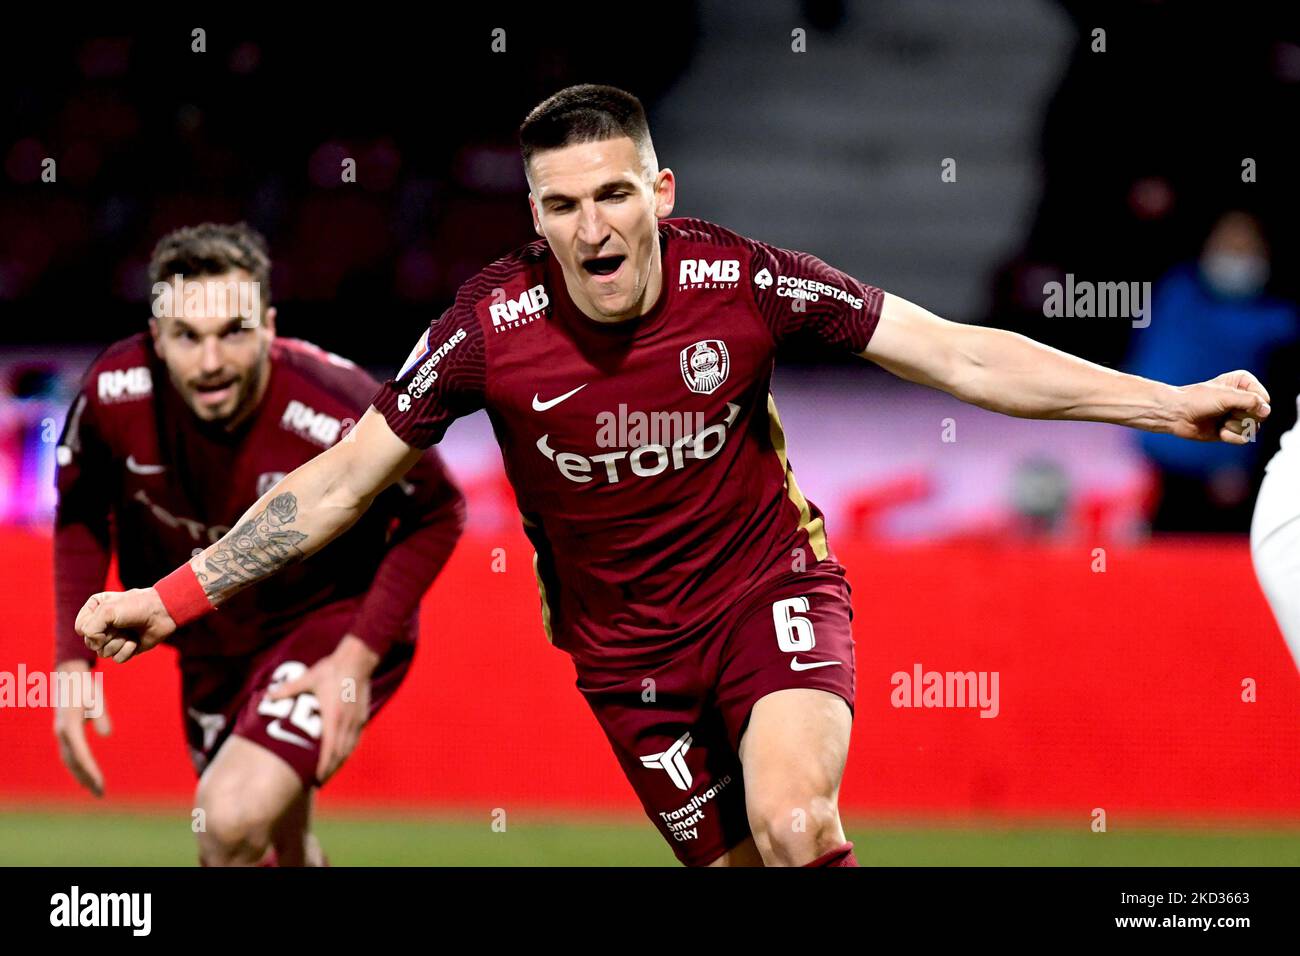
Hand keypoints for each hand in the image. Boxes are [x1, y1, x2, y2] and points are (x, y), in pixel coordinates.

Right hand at [52, 660, 110, 796]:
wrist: (70, 677)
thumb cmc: (86, 687)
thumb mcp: (96, 698)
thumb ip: (101, 715)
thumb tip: (106, 734)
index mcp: (69, 726)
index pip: (80, 754)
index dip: (89, 770)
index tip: (99, 782)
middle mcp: (62, 732)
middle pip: (74, 762)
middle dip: (86, 778)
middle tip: (101, 794)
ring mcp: (61, 734)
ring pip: (70, 760)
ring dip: (82, 776)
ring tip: (96, 790)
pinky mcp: (65, 733)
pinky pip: (70, 755)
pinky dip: (78, 767)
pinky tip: (86, 778)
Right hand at [76, 588, 176, 662]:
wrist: (162, 613)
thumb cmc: (136, 607)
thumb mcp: (108, 610)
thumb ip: (90, 628)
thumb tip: (94, 645)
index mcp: (94, 609)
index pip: (80, 628)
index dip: (92, 628)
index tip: (107, 618)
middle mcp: (101, 624)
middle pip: (90, 643)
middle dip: (108, 636)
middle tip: (122, 626)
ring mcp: (113, 637)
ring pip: (103, 653)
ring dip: (118, 643)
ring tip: (130, 632)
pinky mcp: (125, 648)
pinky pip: (117, 659)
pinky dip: (127, 651)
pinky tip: (136, 640)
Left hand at [264, 635, 378, 782]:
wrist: (358, 659)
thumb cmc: (332, 669)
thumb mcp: (308, 678)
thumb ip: (288, 689)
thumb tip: (268, 695)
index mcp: (333, 716)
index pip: (329, 748)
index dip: (324, 766)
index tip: (317, 779)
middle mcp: (346, 722)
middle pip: (340, 753)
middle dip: (331, 770)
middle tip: (319, 782)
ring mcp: (356, 720)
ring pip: (349, 748)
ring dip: (340, 762)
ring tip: (329, 772)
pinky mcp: (362, 716)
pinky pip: (355, 739)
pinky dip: (348, 750)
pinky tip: (342, 754)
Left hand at [1171, 370, 1270, 443]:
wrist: (1176, 415)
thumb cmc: (1197, 400)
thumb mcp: (1225, 396)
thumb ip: (1249, 401)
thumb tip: (1266, 411)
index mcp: (1244, 383)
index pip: (1264, 399)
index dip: (1252, 405)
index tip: (1230, 401)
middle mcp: (1244, 398)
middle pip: (1261, 415)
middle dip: (1241, 416)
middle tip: (1223, 412)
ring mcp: (1238, 415)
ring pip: (1253, 428)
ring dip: (1234, 427)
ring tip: (1219, 420)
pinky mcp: (1232, 430)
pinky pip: (1244, 439)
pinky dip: (1230, 436)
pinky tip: (1218, 430)